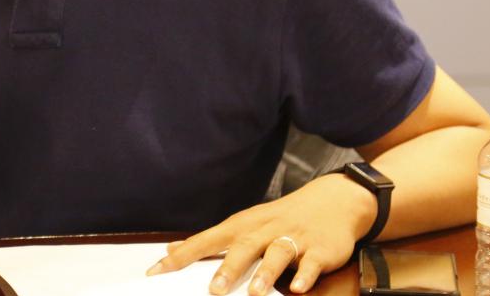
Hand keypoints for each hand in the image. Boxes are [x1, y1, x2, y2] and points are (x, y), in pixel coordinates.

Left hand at [145, 173, 375, 293]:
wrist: (332, 201)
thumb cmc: (279, 219)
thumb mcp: (243, 225)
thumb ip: (210, 241)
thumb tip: (172, 250)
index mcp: (242, 226)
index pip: (206, 241)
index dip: (182, 257)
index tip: (156, 271)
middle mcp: (265, 230)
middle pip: (243, 247)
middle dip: (228, 268)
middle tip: (213, 291)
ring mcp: (293, 238)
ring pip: (278, 253)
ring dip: (266, 272)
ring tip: (254, 292)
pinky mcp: (319, 249)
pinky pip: (311, 263)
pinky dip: (305, 274)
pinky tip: (297, 288)